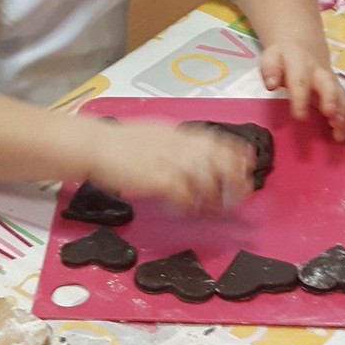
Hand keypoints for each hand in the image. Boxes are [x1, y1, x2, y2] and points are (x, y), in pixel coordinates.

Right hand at [87, 119, 255, 211]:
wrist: (95, 146)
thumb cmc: (119, 143)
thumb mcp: (154, 133)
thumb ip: (176, 142)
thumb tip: (194, 152)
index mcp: (178, 133)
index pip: (216, 140)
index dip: (236, 152)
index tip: (249, 162)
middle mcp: (178, 144)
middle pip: (218, 159)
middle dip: (234, 177)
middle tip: (241, 193)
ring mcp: (168, 161)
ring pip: (205, 178)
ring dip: (215, 196)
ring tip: (217, 209)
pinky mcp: (157, 178)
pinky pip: (184, 194)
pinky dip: (192, 204)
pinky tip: (191, 211)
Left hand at [259, 41, 344, 139]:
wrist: (302, 46)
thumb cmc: (284, 58)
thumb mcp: (272, 57)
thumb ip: (270, 70)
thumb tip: (271, 84)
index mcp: (300, 63)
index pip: (300, 80)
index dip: (300, 98)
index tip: (299, 116)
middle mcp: (319, 72)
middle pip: (328, 84)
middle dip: (330, 99)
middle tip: (330, 114)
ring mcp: (331, 81)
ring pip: (339, 95)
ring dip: (341, 111)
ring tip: (338, 128)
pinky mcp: (338, 90)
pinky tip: (342, 133)